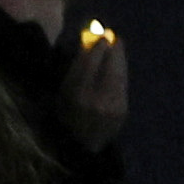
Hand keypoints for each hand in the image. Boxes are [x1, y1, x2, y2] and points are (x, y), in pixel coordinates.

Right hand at [61, 30, 129, 147]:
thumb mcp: (61, 92)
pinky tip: (120, 63)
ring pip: (119, 75)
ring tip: (117, 44)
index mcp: (75, 94)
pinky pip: (123, 85)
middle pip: (108, 67)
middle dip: (112, 50)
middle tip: (113, 35)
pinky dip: (122, 72)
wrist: (79, 148)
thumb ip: (74, 70)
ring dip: (120, 58)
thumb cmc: (62, 116)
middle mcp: (96, 99)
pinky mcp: (122, 111)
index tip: (99, 35)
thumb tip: (86, 43)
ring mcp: (112, 106)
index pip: (89, 64)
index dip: (96, 47)